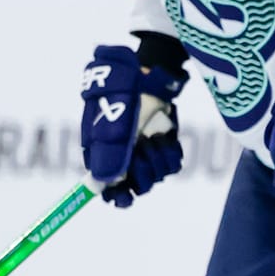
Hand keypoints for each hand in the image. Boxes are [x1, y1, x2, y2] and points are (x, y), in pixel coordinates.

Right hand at [79, 43, 185, 207]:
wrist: (146, 76)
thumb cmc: (121, 95)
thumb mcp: (111, 121)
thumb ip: (109, 152)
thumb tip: (107, 183)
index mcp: (102, 154)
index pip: (107, 188)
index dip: (115, 196)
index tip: (123, 198)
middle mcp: (124, 158)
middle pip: (136, 188)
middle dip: (140, 174)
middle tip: (139, 152)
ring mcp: (145, 153)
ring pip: (156, 178)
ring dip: (155, 160)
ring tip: (149, 138)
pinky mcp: (164, 147)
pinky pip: (172, 165)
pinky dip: (169, 152)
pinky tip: (162, 137)